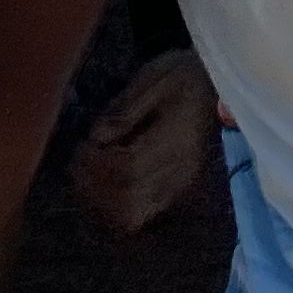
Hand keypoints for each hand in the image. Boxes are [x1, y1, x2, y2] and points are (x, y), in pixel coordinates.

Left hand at [69, 49, 218, 237]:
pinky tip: (106, 187)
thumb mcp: (152, 79)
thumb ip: (124, 110)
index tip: (81, 148)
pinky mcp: (176, 191)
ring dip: (103, 201)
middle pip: (129, 199)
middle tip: (78, 164)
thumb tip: (97, 137)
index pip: (129, 168)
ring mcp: (179, 185)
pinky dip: (117, 209)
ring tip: (88, 176)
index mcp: (176, 140)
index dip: (98, 164)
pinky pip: (142, 216)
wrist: (214, 83)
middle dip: (96, 186)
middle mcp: (180, 171)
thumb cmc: (180, 76)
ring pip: (133, 216)